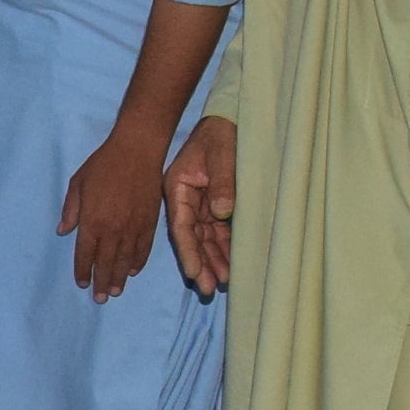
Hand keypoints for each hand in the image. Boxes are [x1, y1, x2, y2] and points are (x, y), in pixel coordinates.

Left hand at [56, 128, 170, 299]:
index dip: (83, 270)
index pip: (85, 254)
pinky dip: (137, 262)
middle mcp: (112, 230)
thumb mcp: (77, 184)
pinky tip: (132, 272)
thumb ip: (71, 210)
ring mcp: (133, 228)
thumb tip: (63, 231)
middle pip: (105, 263)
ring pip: (125, 260)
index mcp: (92, 221)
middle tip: (100, 299)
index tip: (82, 283)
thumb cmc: (103, 164)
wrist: (137, 151)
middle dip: (101, 282)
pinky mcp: (149, 223)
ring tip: (115, 292)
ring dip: (118, 278)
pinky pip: (143, 249)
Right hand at [163, 115, 240, 294]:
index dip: (188, 252)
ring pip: (206, 239)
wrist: (230, 120)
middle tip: (211, 289)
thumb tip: (223, 213)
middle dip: (202, 264)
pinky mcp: (215, 206)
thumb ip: (224, 182)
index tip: (195, 274)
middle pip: (192, 238)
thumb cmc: (222, 134)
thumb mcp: (223, 154)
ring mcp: (200, 205)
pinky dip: (226, 248)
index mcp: (177, 188)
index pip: (181, 227)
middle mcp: (185, 201)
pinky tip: (232, 265)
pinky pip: (219, 232)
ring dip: (214, 260)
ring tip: (224, 283)